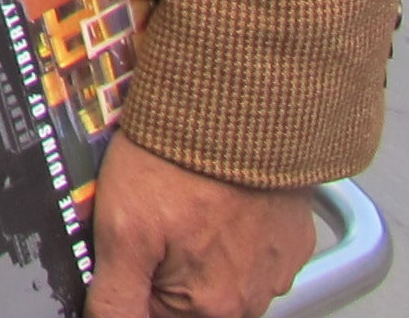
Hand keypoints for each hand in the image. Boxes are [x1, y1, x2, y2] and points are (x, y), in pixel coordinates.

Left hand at [84, 135, 315, 317]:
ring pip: (222, 271)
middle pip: (189, 297)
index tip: (125, 244)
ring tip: (180, 196)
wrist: (240, 112)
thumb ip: (115, 296)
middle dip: (163, 263)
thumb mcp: (122, 231)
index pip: (150, 313)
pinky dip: (231, 227)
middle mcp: (252, 298)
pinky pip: (254, 245)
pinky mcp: (293, 236)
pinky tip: (212, 192)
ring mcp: (278, 267)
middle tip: (152, 212)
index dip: (128, 279)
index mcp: (212, 308)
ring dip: (199, 245)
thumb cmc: (178, 165)